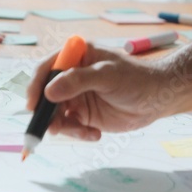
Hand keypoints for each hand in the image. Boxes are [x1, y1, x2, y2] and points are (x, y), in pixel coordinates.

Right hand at [26, 42, 170, 140]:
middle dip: (47, 112)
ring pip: (55, 114)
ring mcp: (77, 97)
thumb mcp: (107, 75)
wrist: (158, 98)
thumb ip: (79, 81)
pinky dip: (78, 133)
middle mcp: (72, 77)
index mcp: (75, 57)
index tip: (33, 104)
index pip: (46, 69)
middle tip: (53, 127)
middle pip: (46, 95)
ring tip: (83, 131)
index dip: (36, 86)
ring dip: (63, 126)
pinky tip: (95, 134)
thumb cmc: (136, 78)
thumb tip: (49, 91)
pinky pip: (70, 127)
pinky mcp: (84, 116)